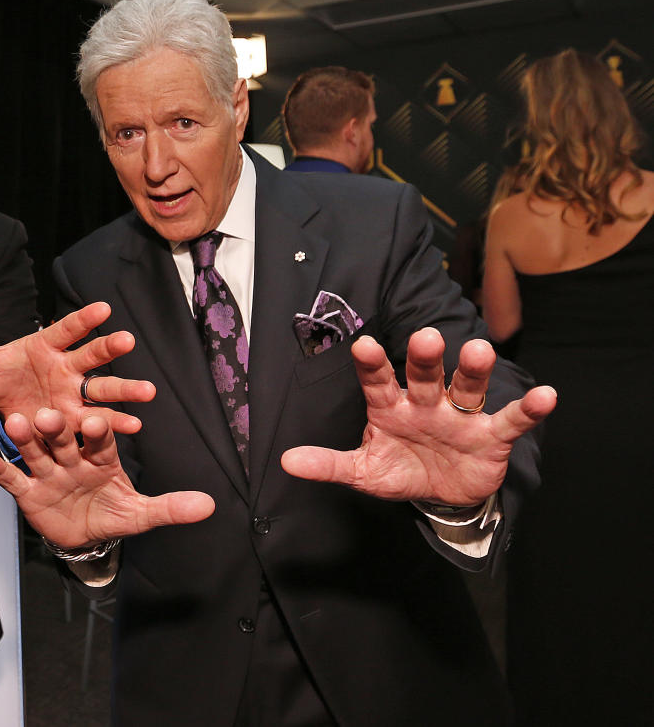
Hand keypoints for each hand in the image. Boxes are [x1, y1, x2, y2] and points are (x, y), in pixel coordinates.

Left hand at [0, 301, 154, 434]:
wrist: (5, 408)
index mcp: (45, 346)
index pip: (65, 329)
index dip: (83, 319)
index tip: (103, 309)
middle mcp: (66, 367)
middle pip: (90, 356)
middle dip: (109, 349)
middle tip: (127, 340)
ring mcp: (74, 394)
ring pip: (102, 389)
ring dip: (125, 390)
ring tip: (147, 392)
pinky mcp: (75, 420)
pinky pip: (98, 422)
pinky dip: (115, 425)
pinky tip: (134, 427)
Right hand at [0, 408, 213, 547]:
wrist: (84, 535)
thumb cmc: (112, 514)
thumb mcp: (141, 515)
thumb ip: (171, 508)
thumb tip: (209, 506)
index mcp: (102, 457)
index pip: (101, 440)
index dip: (99, 431)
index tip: (97, 421)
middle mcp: (72, 458)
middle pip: (63, 439)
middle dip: (55, 428)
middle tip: (46, 413)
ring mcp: (48, 472)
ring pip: (34, 451)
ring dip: (24, 439)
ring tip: (12, 423)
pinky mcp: (27, 490)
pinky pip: (11, 479)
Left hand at [281, 327, 555, 505]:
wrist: (441, 494)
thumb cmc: (398, 469)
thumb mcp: (363, 471)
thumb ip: (329, 464)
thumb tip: (286, 462)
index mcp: (390, 407)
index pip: (378, 381)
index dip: (373, 364)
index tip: (364, 344)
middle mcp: (426, 402)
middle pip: (426, 375)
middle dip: (427, 358)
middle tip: (427, 337)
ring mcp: (460, 417)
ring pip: (468, 388)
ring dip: (474, 370)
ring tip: (480, 350)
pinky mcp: (491, 437)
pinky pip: (511, 420)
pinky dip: (528, 409)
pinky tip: (545, 395)